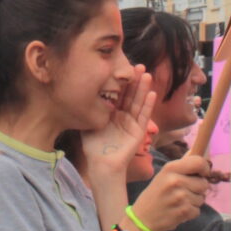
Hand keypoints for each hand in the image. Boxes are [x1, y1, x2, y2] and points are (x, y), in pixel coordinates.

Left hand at [77, 72, 158, 189]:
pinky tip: (152, 93)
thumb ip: (88, 109)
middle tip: (138, 65)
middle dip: (135, 81)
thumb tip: (78, 91)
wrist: (100, 164)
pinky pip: (144, 116)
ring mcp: (132, 123)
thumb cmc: (93, 146)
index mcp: (112, 113)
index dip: (122, 81)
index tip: (123, 67)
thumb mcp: (88, 122)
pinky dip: (148, 105)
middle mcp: (123, 116)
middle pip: (131, 95)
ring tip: (147, 74)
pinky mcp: (138, 132)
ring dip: (144, 89)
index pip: (118, 94)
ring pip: (139, 103)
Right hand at [129, 149, 212, 230]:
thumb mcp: (164, 175)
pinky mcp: (183, 212)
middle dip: (198, 188)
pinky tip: (178, 210)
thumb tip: (199, 152)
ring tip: (179, 202)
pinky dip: (190, 212)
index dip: (205, 168)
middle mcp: (175, 181)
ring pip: (202, 198)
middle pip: (204, 183)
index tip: (202, 174)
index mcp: (170, 168)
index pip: (199, 162)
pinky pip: (198, 210)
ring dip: (194, 201)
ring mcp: (180, 197)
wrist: (142, 218)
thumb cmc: (155, 194)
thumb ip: (182, 165)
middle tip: (185, 191)